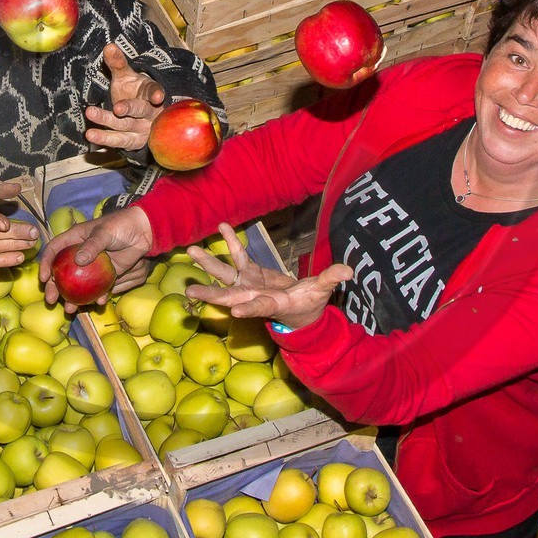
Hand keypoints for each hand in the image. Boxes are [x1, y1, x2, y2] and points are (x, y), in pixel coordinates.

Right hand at [40, 204, 153, 308]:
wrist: (143, 232)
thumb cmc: (121, 225)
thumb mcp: (105, 232)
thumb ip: (93, 245)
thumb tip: (78, 260)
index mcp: (74, 239)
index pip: (54, 250)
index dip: (46, 263)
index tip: (43, 278)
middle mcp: (79, 254)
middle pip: (61, 272)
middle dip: (54, 287)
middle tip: (51, 299)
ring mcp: (92, 266)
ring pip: (78, 285)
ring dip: (73, 298)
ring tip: (71, 309)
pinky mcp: (105, 275)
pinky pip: (98, 288)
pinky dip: (97, 297)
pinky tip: (99, 302)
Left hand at [85, 43, 165, 151]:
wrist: (140, 118)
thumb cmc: (133, 92)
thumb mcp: (126, 76)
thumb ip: (118, 63)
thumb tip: (108, 46)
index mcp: (152, 93)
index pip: (155, 92)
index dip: (156, 94)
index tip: (157, 97)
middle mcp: (150, 113)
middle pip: (141, 110)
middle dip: (130, 108)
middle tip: (117, 108)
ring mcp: (143, 129)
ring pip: (126, 126)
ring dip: (108, 122)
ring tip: (91, 113)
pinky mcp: (133, 142)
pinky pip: (119, 142)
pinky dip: (105, 139)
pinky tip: (91, 135)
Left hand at [186, 225, 352, 329]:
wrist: (299, 311)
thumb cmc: (310, 305)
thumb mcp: (321, 293)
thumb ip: (330, 280)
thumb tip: (348, 270)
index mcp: (273, 305)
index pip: (261, 308)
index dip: (250, 309)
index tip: (235, 311)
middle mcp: (254, 297)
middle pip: (229, 295)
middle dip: (210, 293)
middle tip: (189, 290)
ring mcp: (248, 285)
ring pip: (225, 275)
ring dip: (208, 264)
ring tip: (190, 251)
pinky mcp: (250, 274)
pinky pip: (237, 258)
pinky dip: (229, 244)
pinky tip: (221, 227)